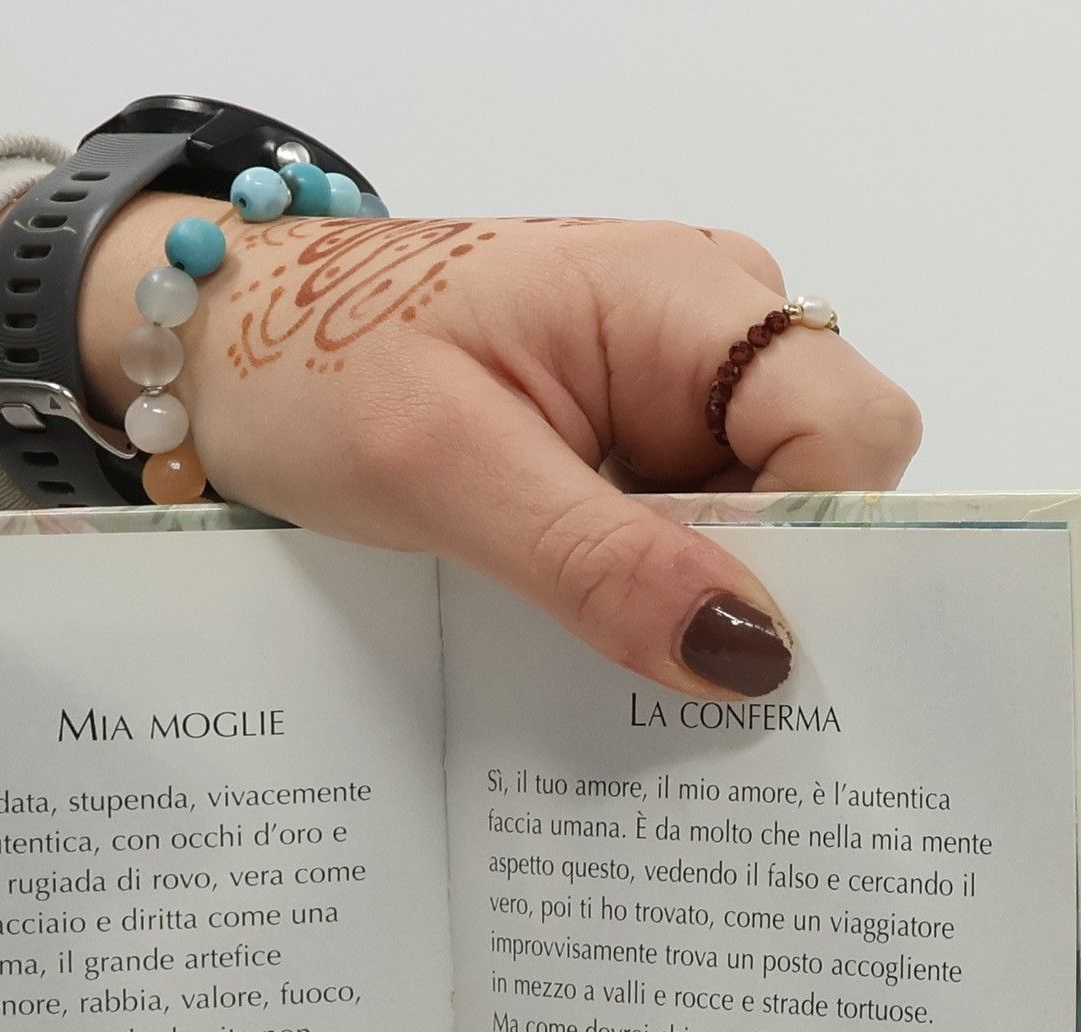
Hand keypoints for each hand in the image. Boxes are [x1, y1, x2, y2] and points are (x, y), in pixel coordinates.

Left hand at [78, 196, 921, 698]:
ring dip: (693, 604)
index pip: (850, 429)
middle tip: (658, 682)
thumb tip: (751, 656)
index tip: (732, 651)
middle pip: (821, 481)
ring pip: (757, 523)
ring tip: (597, 656)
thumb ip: (600, 562)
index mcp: (686, 298)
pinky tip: (587, 633)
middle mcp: (707, 332)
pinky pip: (687, 531)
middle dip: (759, 592)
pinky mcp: (628, 438)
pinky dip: (651, 593)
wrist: (230, 347)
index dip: (818, 549)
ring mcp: (670, 386)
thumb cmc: (314, 368)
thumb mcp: (447, 471)